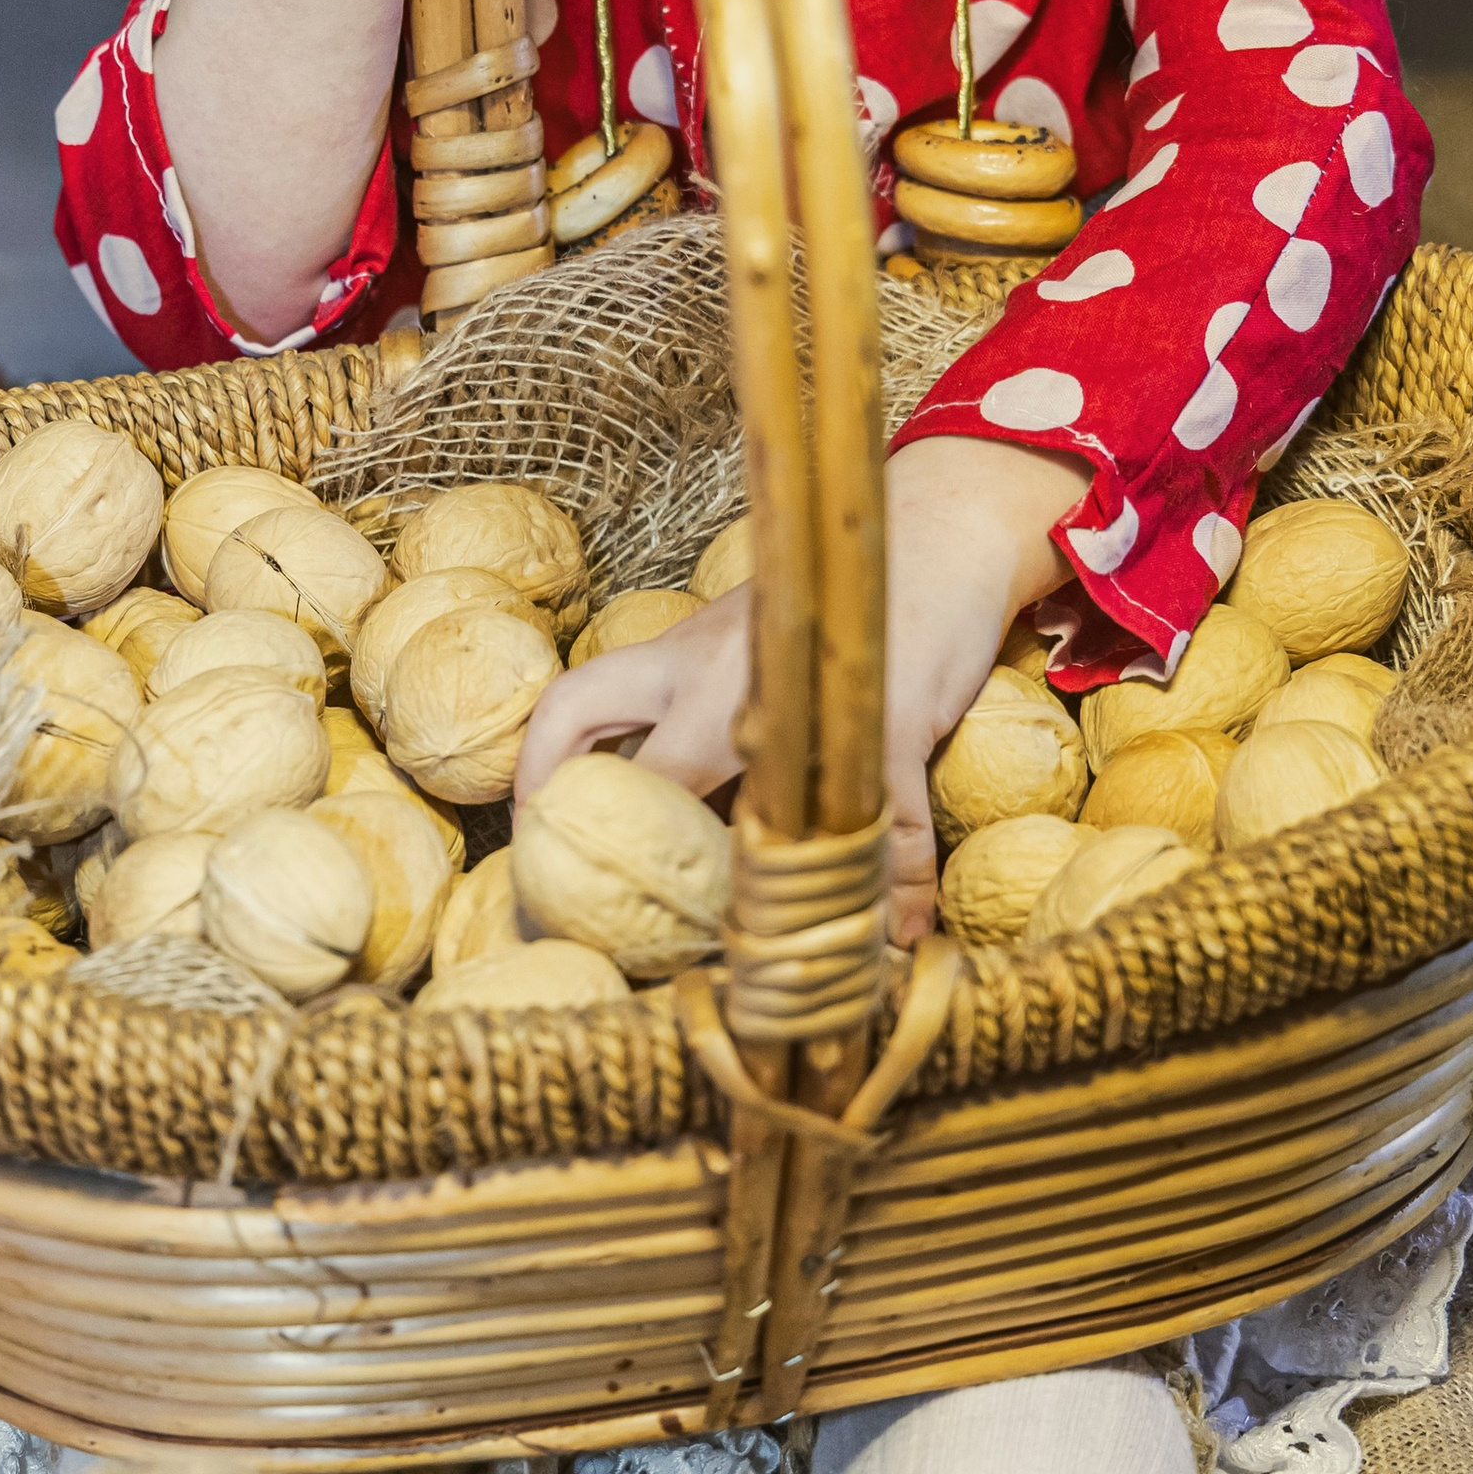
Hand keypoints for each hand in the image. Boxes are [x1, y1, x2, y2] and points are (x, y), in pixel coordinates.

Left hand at [511, 438, 1085, 944]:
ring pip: (760, 806)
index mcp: (681, 656)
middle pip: (645, 768)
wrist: (941, 525)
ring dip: (756, 886)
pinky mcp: (890, 716)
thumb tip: (676, 803)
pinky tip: (905, 930)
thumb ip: (711, 715)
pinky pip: (886, 820)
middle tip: (613, 915)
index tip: (531, 836)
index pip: (577, 706)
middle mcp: (722, 674)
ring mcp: (803, 697)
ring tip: (752, 948)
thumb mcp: (756, 649)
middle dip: (617, 845)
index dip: (540, 773)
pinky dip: (900, 884)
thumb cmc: (838, 600)